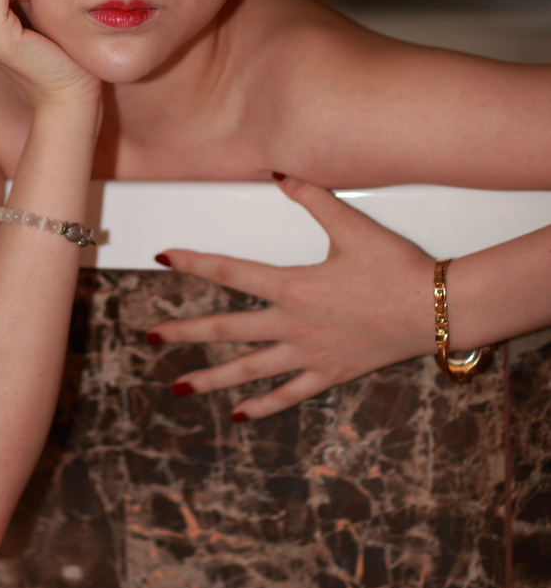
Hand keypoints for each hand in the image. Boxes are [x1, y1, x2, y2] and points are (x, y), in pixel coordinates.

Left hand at [148, 175, 435, 419]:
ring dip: (211, 379)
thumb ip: (313, 197)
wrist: (437, 311)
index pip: (231, 272)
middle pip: (228, 329)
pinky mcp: (330, 373)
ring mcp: (309, 354)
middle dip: (185, 332)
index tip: (162, 258)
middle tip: (150, 336)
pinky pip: (289, 394)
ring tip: (176, 387)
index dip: (194, 263)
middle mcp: (293, 325)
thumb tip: (280, 172)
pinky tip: (240, 415)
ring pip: (250, 370)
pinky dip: (263, 406)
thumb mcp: (353, 225)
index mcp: (293, 286)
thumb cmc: (396, 267)